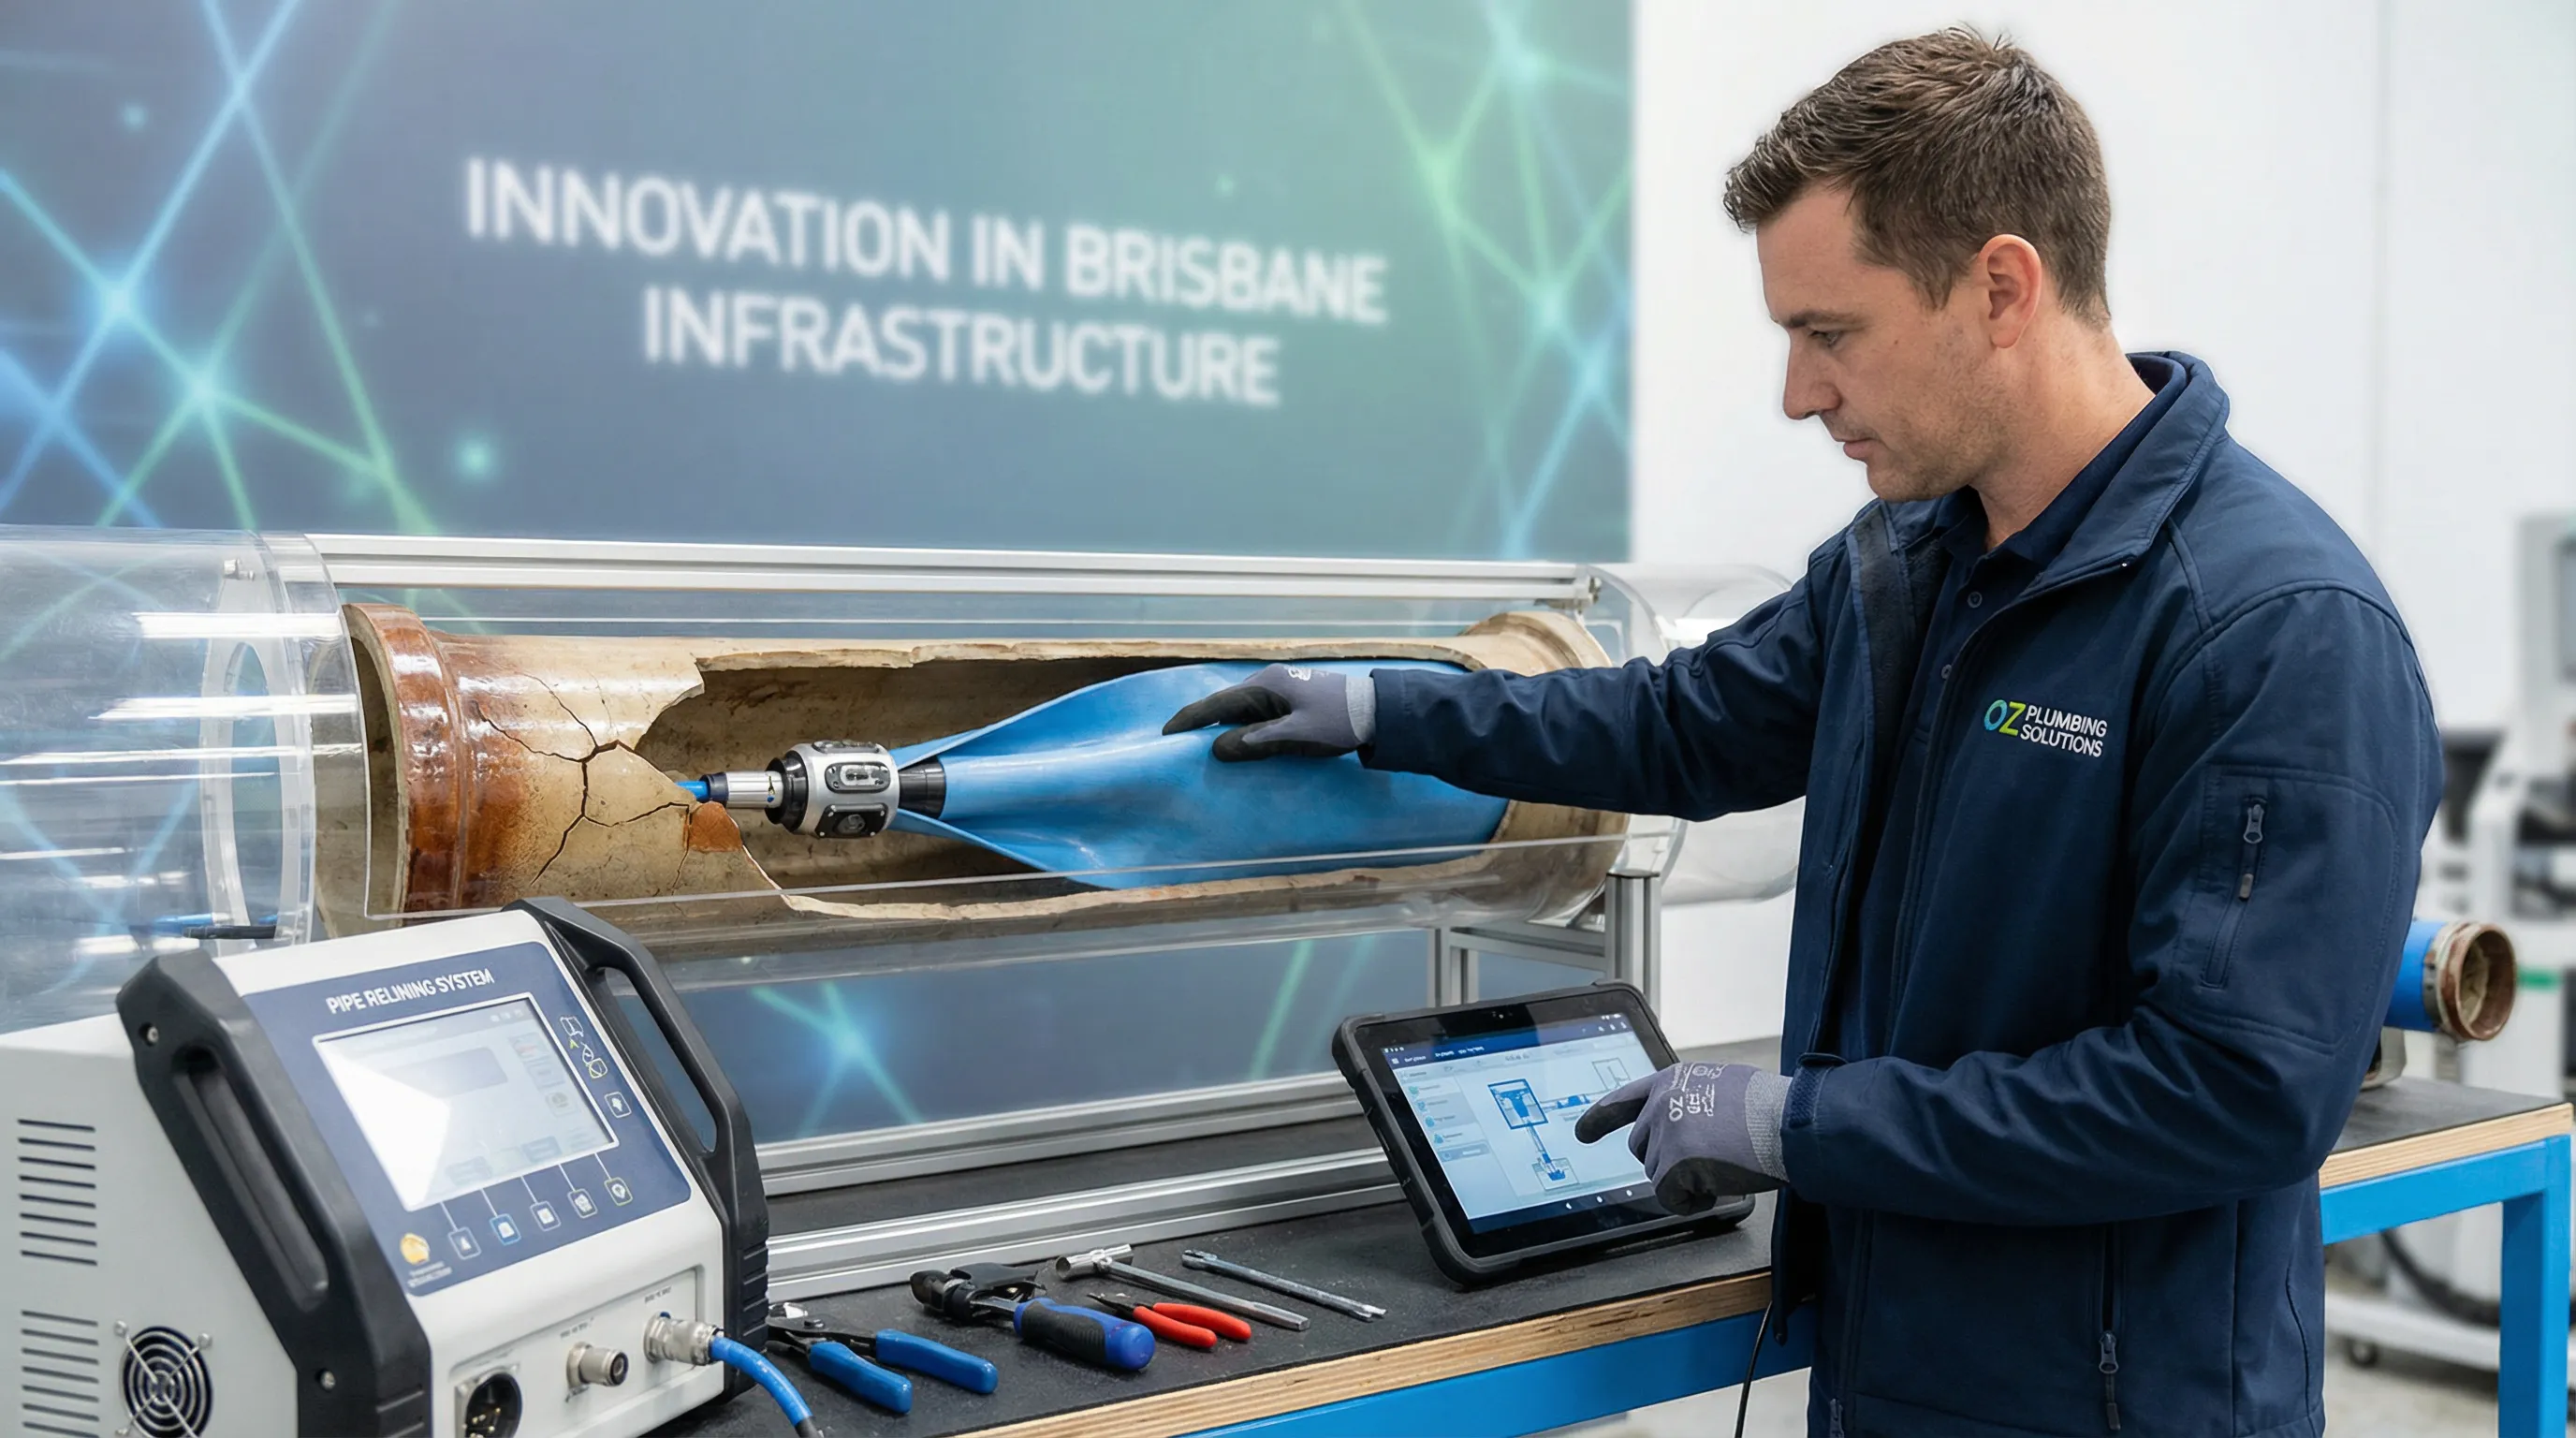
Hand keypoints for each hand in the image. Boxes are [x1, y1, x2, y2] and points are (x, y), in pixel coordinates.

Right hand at [1161, 664, 1374, 761]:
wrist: (1377, 709)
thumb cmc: (1337, 721)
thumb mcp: (1296, 735)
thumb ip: (1256, 742)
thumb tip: (1216, 749)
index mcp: (1265, 686)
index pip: (1215, 704)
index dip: (1188, 720)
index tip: (1165, 735)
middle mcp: (1268, 680)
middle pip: (1224, 703)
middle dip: (1200, 722)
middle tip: (1178, 743)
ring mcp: (1281, 686)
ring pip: (1240, 707)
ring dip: (1222, 724)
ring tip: (1202, 744)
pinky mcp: (1292, 695)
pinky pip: (1256, 710)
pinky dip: (1241, 723)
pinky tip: (1238, 737)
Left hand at [1573, 1061, 1790, 1211]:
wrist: (1792, 1123)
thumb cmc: (1771, 1109)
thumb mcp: (1722, 1087)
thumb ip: (1692, 1101)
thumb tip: (1682, 1127)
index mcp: (1672, 1080)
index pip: (1624, 1099)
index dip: (1599, 1119)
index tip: (1581, 1133)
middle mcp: (1662, 1102)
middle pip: (1641, 1148)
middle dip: (1667, 1163)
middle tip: (1707, 1162)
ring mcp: (1667, 1131)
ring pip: (1656, 1174)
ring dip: (1685, 1181)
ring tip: (1723, 1166)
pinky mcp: (1676, 1161)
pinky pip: (1669, 1196)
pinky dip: (1689, 1202)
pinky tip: (1716, 1188)